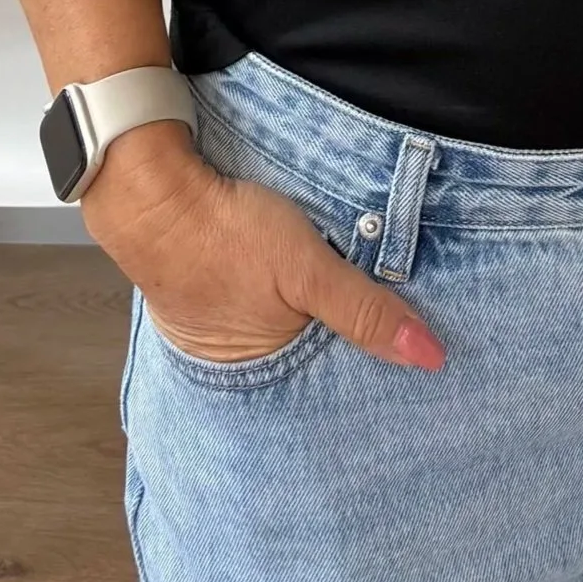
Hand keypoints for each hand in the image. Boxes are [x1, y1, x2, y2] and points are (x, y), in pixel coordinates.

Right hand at [80, 123, 446, 369]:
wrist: (152, 192)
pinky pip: (259, 307)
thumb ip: (366, 310)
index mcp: (264, 374)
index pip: (333, 389)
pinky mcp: (213, 295)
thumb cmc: (225, 232)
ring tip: (354, 307)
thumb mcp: (307, 270)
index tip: (413, 363)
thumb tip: (430, 356)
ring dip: (312, 322)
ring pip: (285, 335)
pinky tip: (304, 282)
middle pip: (309, 365)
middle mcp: (240, 365)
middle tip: (391, 330)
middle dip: (343, 351)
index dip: (370, 373)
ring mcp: (221, 331)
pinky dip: (283, 300)